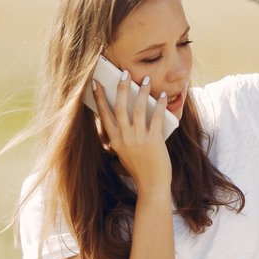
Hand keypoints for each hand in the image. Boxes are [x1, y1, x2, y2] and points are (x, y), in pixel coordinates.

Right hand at [91, 71, 172, 190]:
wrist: (151, 186)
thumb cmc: (139, 169)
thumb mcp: (124, 152)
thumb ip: (123, 136)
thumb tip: (127, 115)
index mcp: (114, 140)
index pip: (104, 114)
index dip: (99, 98)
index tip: (96, 83)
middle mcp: (124, 137)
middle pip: (119, 107)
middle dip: (121, 88)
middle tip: (124, 73)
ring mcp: (138, 139)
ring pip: (137, 109)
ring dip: (141, 92)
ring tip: (144, 80)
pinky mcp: (153, 140)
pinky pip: (155, 117)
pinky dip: (159, 105)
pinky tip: (162, 95)